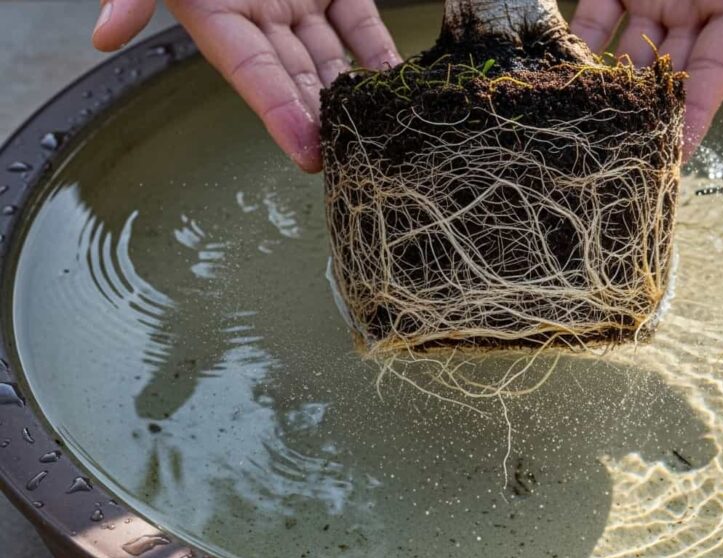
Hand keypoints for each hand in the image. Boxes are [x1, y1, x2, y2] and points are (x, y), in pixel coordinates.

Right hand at [92, 0, 400, 172]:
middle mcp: (259, 16)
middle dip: (325, 118)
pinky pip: (359, 23)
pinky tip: (397, 83)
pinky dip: (378, 52)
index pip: (252, 77)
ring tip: (384, 128)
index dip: (279, 115)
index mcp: (215, 16)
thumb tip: (104, 36)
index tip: (308, 156)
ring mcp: (298, 0)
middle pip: (298, 78)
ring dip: (356, 94)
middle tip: (357, 157)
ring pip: (331, 57)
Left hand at [570, 0, 722, 157]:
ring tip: (585, 126)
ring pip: (626, 52)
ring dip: (607, 88)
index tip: (675, 157)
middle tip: (619, 154)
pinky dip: (577, 44)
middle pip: (666, 74)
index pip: (712, 77)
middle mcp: (690, 9)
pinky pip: (594, 19)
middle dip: (645, 114)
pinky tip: (562, 75)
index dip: (695, 117)